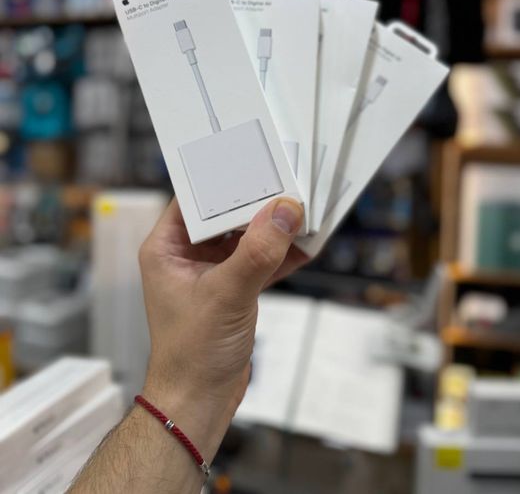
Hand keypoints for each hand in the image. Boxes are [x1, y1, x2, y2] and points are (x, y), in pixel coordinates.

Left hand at [138, 196, 304, 462]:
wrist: (198, 403)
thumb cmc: (192, 352)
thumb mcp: (226, 294)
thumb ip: (257, 252)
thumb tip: (285, 211)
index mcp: (167, 248)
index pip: (193, 200)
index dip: (222, 180)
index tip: (254, 163)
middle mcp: (186, 255)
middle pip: (224, 215)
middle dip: (256, 203)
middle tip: (287, 183)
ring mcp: (211, 273)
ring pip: (245, 238)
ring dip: (272, 230)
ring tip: (302, 210)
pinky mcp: (232, 290)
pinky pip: (258, 262)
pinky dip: (280, 256)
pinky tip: (305, 245)